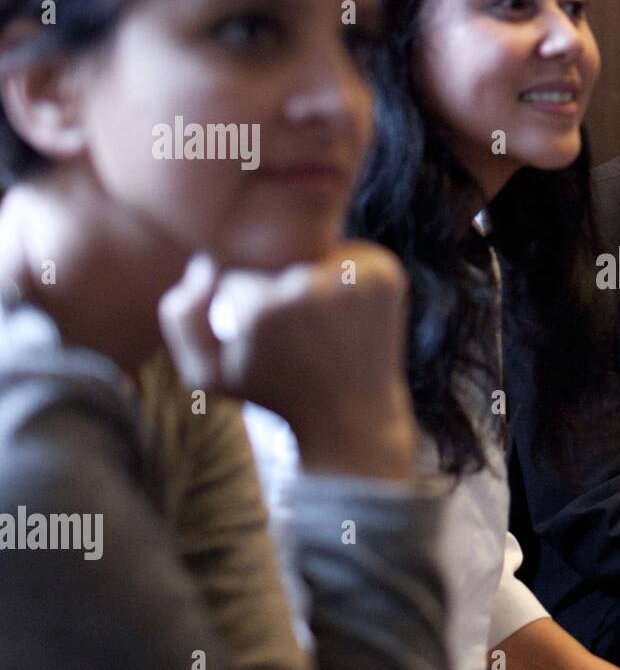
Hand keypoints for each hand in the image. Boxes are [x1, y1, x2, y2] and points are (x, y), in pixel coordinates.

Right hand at [159, 244, 416, 481]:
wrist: (351, 417)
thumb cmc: (275, 395)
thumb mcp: (209, 375)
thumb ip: (181, 316)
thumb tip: (203, 263)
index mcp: (263, 310)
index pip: (232, 273)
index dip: (240, 304)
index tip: (260, 339)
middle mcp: (311, 288)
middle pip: (274, 258)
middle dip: (274, 284)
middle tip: (294, 332)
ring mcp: (356, 279)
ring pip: (311, 252)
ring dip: (308, 274)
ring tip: (319, 324)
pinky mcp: (387, 274)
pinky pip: (348, 252)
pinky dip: (343, 274)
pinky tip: (345, 313)